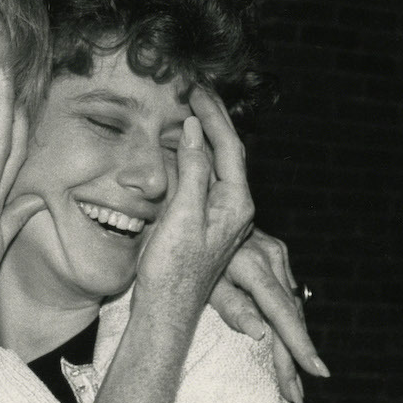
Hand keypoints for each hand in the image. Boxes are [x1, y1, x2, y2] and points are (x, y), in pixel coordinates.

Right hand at [135, 87, 254, 319]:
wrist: (165, 310)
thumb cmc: (174, 270)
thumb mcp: (183, 216)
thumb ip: (192, 171)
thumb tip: (194, 131)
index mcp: (236, 203)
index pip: (229, 147)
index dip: (213, 116)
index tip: (198, 91)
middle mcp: (234, 207)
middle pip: (226, 152)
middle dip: (212, 120)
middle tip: (196, 92)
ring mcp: (218, 215)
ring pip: (213, 165)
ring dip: (200, 137)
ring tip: (188, 111)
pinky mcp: (202, 222)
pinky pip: (200, 180)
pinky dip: (190, 159)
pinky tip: (178, 149)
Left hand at [209, 228, 329, 402]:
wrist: (195, 212)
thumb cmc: (188, 248)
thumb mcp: (203, 278)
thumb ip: (230, 305)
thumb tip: (260, 334)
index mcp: (254, 264)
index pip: (281, 313)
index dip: (298, 345)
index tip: (316, 372)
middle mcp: (273, 256)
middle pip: (289, 315)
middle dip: (294, 357)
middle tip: (295, 394)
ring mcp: (277, 253)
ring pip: (291, 306)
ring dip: (293, 342)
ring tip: (293, 380)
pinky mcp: (276, 254)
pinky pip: (286, 294)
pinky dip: (288, 321)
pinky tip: (288, 344)